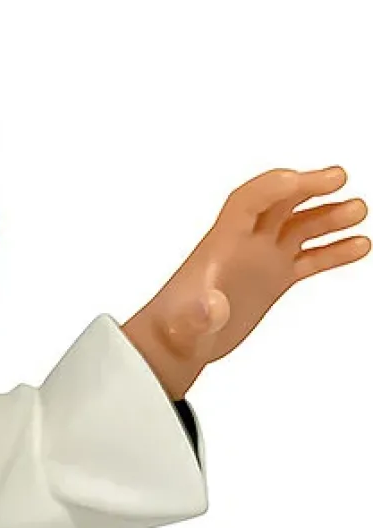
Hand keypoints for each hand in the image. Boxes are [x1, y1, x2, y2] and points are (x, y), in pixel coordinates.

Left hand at [122, 167, 369, 398]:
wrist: (175, 348)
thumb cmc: (173, 331)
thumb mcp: (184, 326)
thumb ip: (198, 315)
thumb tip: (212, 307)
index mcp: (220, 245)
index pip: (249, 201)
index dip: (275, 187)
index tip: (304, 181)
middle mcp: (244, 245)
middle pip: (280, 203)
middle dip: (309, 188)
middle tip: (341, 180)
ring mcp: (260, 260)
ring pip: (299, 227)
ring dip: (329, 217)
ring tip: (359, 212)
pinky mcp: (271, 280)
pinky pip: (308, 257)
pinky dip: (333, 250)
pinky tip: (359, 246)